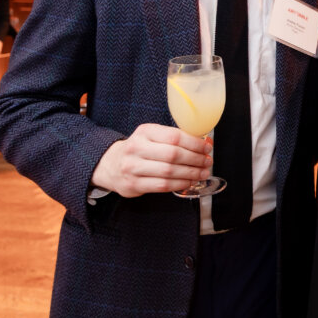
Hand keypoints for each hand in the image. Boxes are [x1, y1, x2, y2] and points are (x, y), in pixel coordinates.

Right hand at [90, 123, 212, 197]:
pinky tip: (189, 182)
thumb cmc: (139, 149)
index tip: (207, 147)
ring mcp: (133, 167)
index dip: (195, 143)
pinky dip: (180, 184)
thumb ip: (174, 138)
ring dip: (191, 173)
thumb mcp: (152, 135)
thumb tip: (204, 142)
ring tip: (203, 173)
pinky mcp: (133, 184)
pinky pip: (162, 185)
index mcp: (145, 131)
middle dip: (196, 159)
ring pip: (169, 172)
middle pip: (173, 155)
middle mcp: (137, 148)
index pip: (175, 137)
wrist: (110, 164)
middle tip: (207, 162)